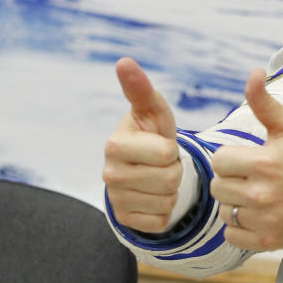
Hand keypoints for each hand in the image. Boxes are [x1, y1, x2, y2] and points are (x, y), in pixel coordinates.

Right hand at [103, 57, 180, 232]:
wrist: (143, 166)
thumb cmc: (151, 133)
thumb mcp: (151, 110)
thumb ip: (140, 89)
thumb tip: (124, 61)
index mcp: (114, 145)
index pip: (166, 153)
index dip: (172, 148)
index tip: (159, 144)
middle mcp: (108, 175)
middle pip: (169, 179)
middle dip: (173, 169)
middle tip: (161, 163)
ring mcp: (115, 200)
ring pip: (167, 200)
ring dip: (171, 189)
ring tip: (157, 177)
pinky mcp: (125, 221)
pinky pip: (161, 220)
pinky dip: (165, 209)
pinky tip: (153, 196)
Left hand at [210, 69, 282, 250]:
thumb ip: (265, 103)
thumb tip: (253, 74)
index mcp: (264, 162)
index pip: (219, 160)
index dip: (232, 158)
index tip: (249, 159)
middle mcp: (261, 193)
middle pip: (218, 186)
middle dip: (233, 179)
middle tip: (254, 177)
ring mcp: (264, 220)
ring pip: (224, 210)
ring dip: (236, 203)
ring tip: (257, 195)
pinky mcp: (266, 241)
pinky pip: (232, 234)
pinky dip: (240, 226)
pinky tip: (258, 214)